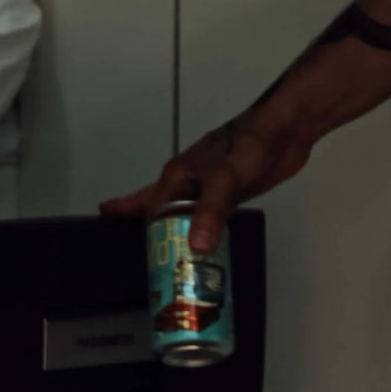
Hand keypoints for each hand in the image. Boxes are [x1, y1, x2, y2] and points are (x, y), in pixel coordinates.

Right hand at [100, 101, 314, 251]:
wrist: (285, 128)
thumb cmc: (248, 146)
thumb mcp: (225, 179)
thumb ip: (210, 212)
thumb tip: (195, 248)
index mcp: (178, 175)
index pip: (146, 202)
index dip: (126, 213)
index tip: (105, 225)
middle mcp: (189, 183)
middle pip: (163, 212)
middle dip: (151, 233)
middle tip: (141, 262)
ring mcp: (210, 188)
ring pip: (187, 217)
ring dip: (180, 237)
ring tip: (170, 262)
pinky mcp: (230, 194)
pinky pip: (210, 219)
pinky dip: (205, 234)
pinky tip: (205, 249)